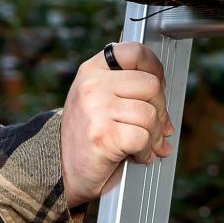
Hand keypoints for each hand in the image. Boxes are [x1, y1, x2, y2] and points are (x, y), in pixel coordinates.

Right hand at [60, 41, 174, 208]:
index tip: (159, 84)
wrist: (58, 170)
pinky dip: (146, 151)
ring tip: (146, 145)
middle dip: (161, 110)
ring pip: (150, 114)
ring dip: (155, 136)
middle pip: (151, 85)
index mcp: (93, 70)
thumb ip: (126, 87)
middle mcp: (92, 85)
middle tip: (157, 126)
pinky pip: (143, 137)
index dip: (154, 67)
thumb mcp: (98, 100)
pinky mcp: (103, 135)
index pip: (134, 51)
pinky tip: (137, 155)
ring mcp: (96, 109)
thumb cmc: (86, 135)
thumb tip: (165, 96)